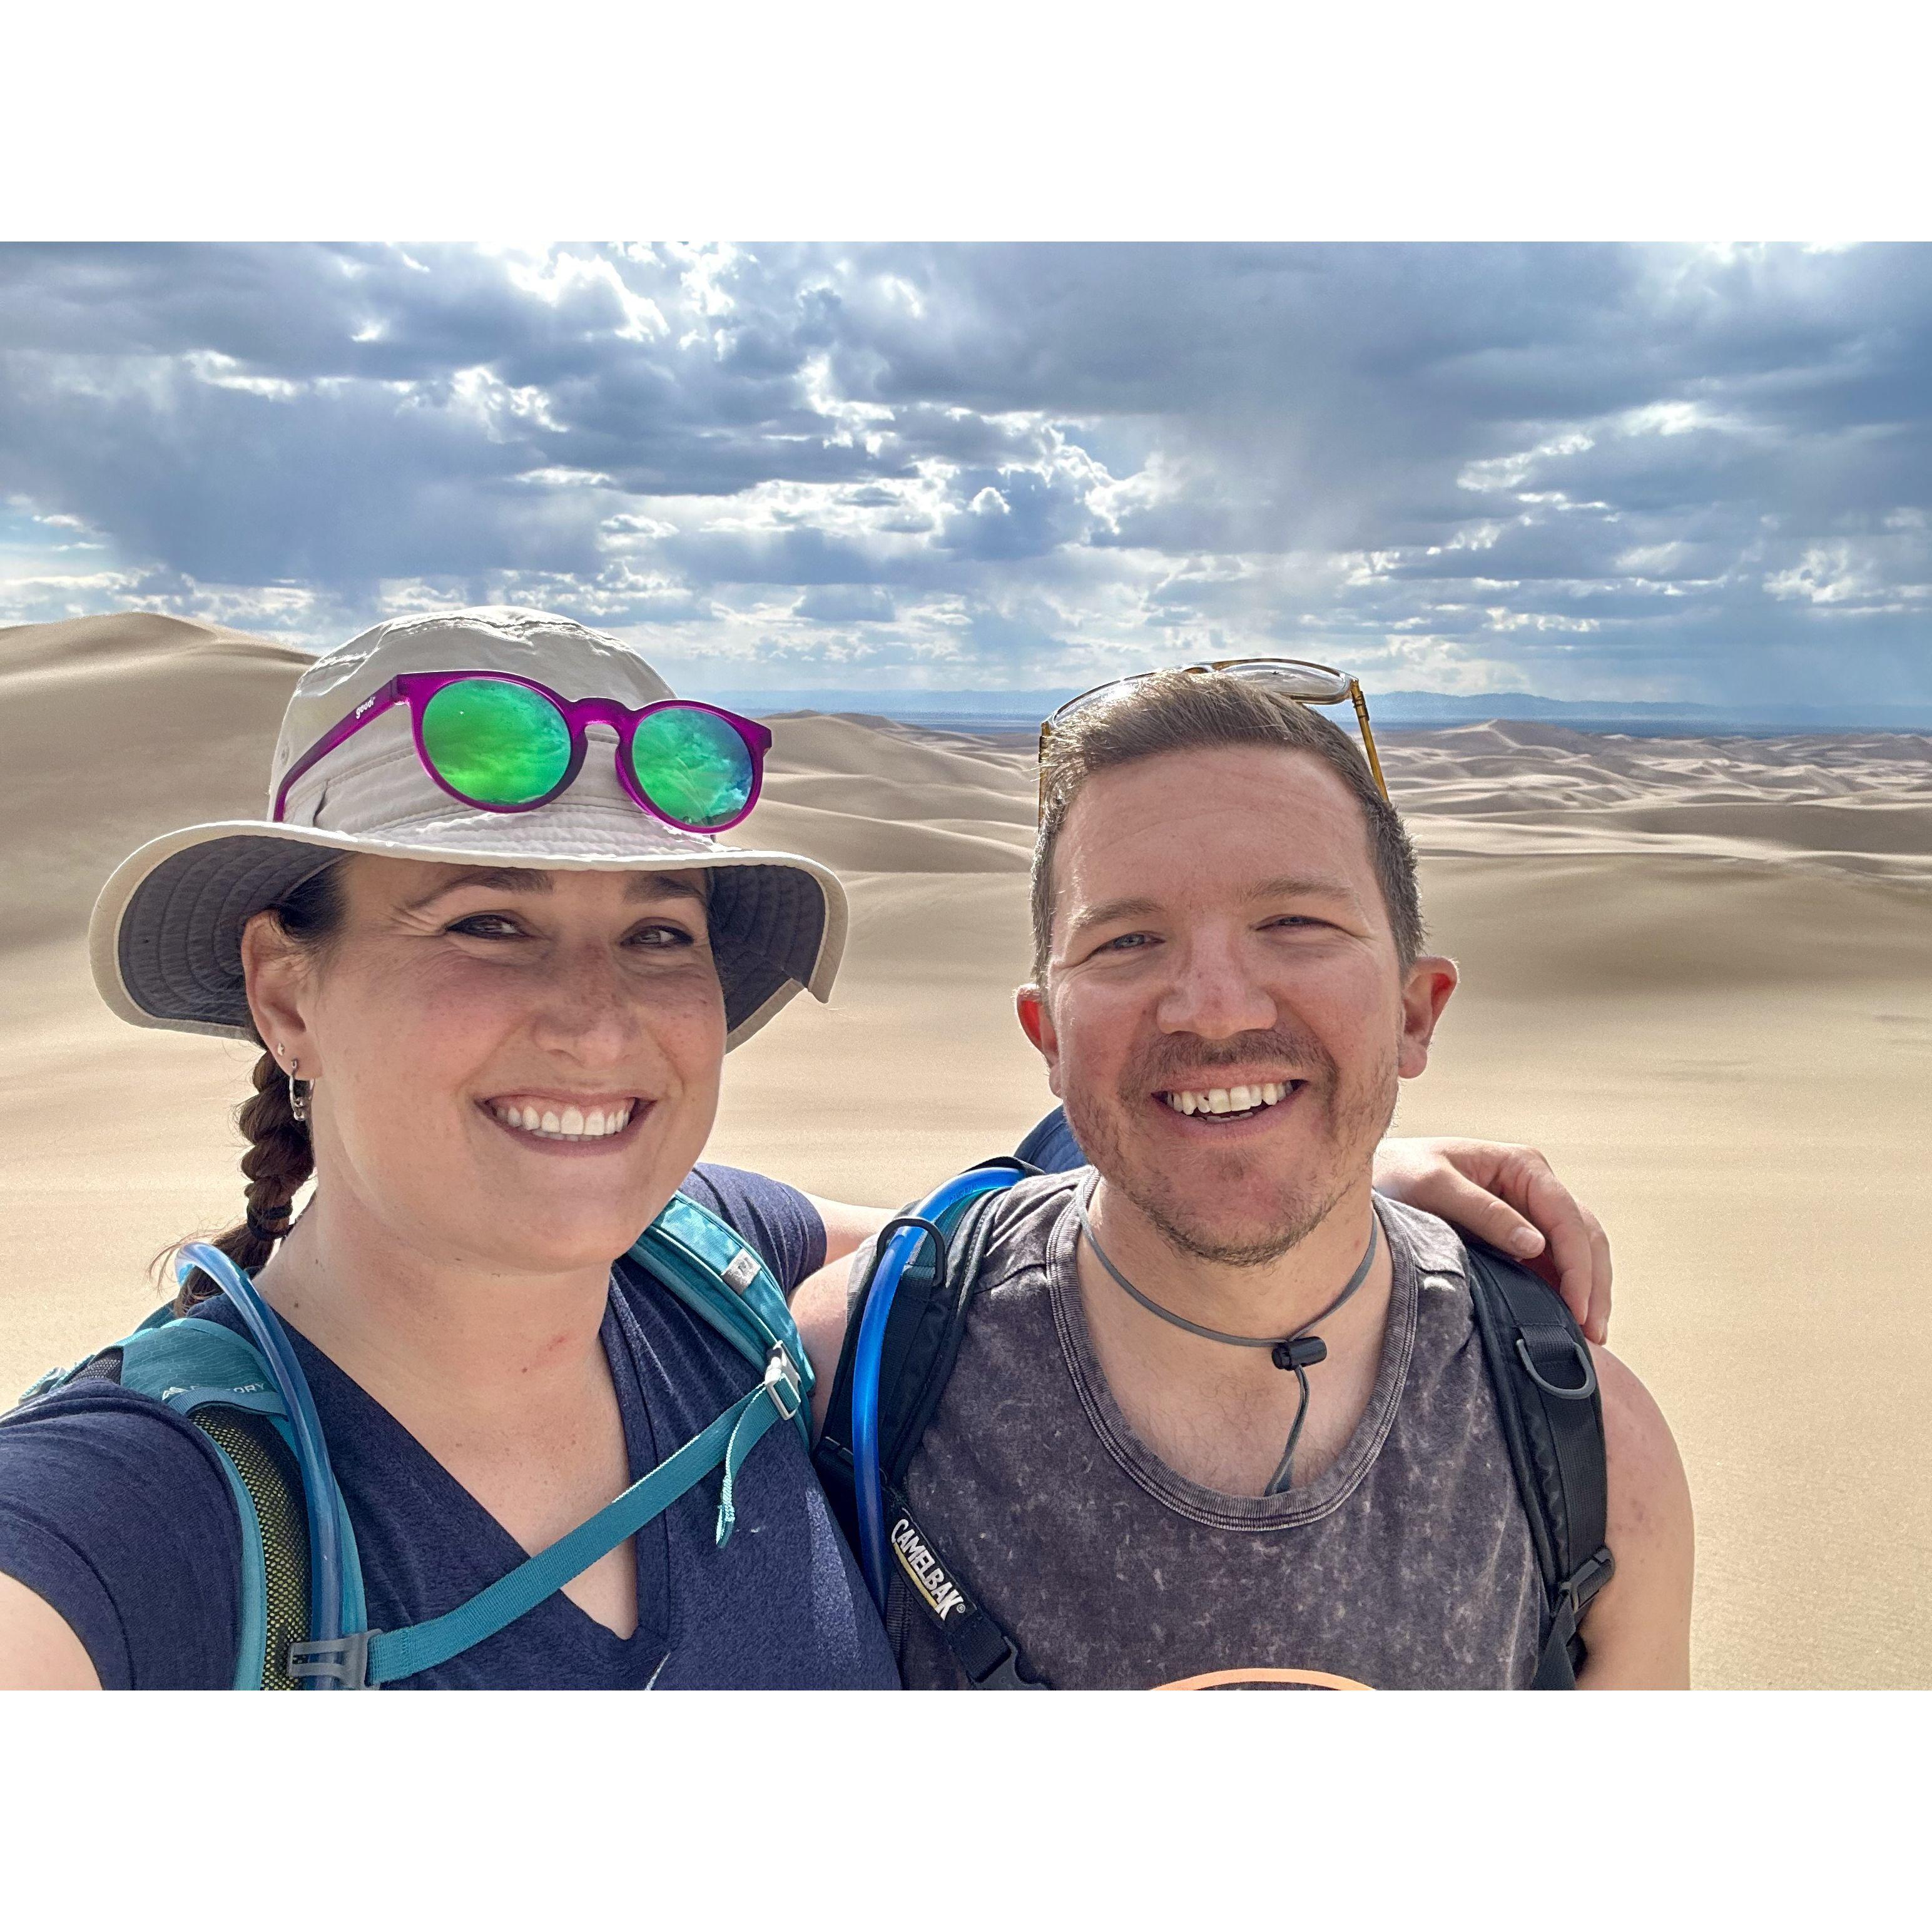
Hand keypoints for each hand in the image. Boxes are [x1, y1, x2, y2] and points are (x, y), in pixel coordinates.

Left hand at [1371, 1138, 1611, 1342]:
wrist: (1375, 1176)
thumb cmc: (1400, 1173)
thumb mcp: (1433, 1186)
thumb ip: (1483, 1212)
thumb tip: (1535, 1245)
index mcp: (1523, 1166)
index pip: (1567, 1218)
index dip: (1578, 1265)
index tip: (1577, 1307)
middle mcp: (1535, 1187)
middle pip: (1584, 1236)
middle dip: (1593, 1285)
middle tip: (1593, 1334)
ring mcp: (1529, 1212)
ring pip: (1577, 1253)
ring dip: (1587, 1293)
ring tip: (1589, 1338)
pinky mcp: (1517, 1237)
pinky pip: (1553, 1265)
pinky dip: (1565, 1292)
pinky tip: (1567, 1325)